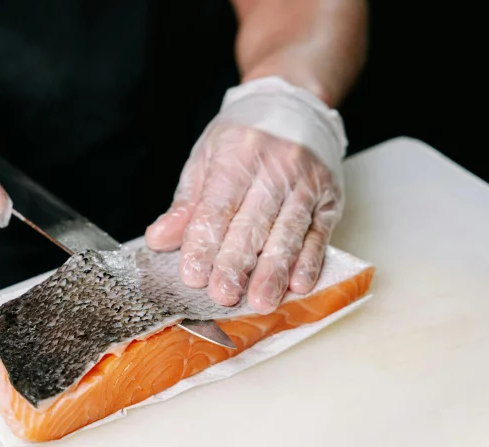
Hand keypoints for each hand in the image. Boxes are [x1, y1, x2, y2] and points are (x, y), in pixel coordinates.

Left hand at [146, 78, 344, 313]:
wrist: (294, 104)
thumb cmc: (243, 137)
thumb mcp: (206, 159)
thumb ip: (186, 204)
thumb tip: (159, 239)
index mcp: (238, 154)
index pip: (218, 206)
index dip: (205, 242)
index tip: (193, 274)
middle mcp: (276, 167)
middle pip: (253, 223)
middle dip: (236, 262)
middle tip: (222, 295)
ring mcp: (306, 184)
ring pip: (288, 232)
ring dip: (273, 270)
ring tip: (260, 300)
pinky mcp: (329, 199)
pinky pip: (319, 234)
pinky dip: (309, 261)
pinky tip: (297, 284)